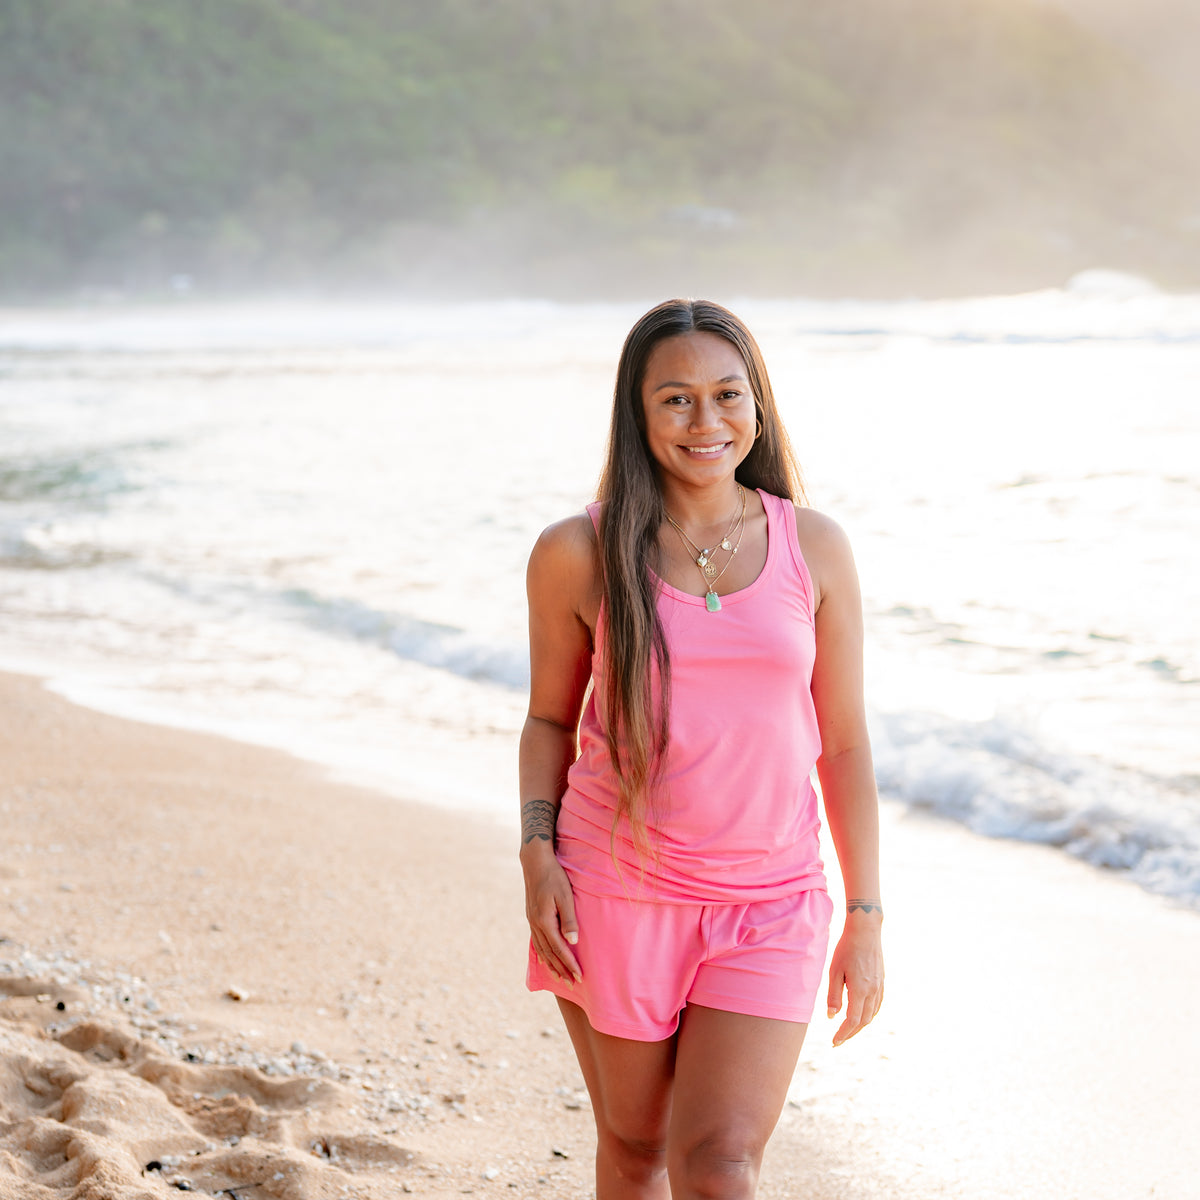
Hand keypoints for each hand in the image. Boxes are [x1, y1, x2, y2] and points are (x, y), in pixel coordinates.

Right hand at [521, 843, 581, 983]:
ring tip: (560, 976)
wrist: (535, 862)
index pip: (559, 949)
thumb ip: (569, 919)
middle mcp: (536, 924)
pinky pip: (537, 941)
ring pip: (542, 949)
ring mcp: (532, 921)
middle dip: (562, 969)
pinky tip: (545, 958)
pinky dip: (542, 953)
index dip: (570, 964)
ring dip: (551, 964)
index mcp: (544, 921)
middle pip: (549, 953)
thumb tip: (573, 942)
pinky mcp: (531, 917)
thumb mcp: (565, 896)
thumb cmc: (554, 876)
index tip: (580, 976)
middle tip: (573, 983)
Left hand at [826, 910, 883, 1045]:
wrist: (866, 930)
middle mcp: (873, 992)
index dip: (843, 1034)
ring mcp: (880, 987)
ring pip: (871, 1015)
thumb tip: (831, 1017)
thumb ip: (833, 995)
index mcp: (860, 990)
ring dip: (859, 1026)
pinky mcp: (882, 982)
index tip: (834, 1042)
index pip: (852, 1021)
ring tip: (847, 1031)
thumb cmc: (846, 949)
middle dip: (850, 1034)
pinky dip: (868, 1015)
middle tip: (838, 1041)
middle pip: (863, 1021)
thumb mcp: (834, 971)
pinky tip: (861, 1016)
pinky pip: (877, 1006)